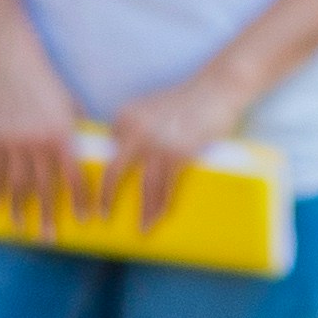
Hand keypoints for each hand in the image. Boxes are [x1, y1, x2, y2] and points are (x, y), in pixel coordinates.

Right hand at [0, 28, 81, 225]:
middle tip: (48, 240)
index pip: (73, 176)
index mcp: (61, 135)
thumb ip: (76, 131)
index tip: (84, 220)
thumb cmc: (46, 81)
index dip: (79, 200)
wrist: (11, 60)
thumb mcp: (70, 105)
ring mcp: (11, 141)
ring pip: (15, 183)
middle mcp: (37, 142)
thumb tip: (89, 153)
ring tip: (20, 226)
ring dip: (18, 208)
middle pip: (42, 187)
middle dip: (46, 215)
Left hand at [104, 63, 247, 228]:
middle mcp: (136, 130)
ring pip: (145, 187)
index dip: (107, 173)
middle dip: (106, 198)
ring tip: (142, 228)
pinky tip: (159, 217)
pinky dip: (162, 206)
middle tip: (101, 216)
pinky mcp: (179, 154)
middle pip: (114, 172)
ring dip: (143, 212)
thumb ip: (136, 127)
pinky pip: (166, 188)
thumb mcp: (151, 106)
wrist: (216, 88)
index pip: (109, 151)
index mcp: (125, 117)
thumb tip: (128, 154)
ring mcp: (157, 144)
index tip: (101, 192)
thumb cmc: (187, 98)